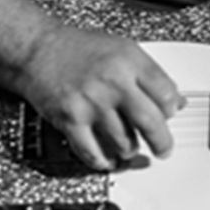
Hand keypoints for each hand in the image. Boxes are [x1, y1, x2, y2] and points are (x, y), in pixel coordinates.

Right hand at [17, 23, 184, 170]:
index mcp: (129, 61)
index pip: (166, 95)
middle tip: (163, 148)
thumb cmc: (75, 48)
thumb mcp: (119, 48)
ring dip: (128, 149)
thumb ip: (147, 74)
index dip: (170, 110)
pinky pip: (94, 153)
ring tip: (126, 144)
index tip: (167, 116)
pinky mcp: (70, 119)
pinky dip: (103, 161)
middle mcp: (113, 81)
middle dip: (162, 142)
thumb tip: (174, 101)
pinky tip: (106, 159)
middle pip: (152, 123)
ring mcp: (91, 102)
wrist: (34, 48)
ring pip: (125, 143)